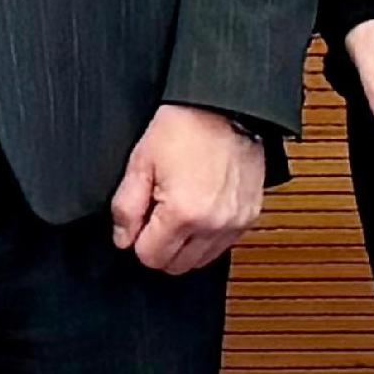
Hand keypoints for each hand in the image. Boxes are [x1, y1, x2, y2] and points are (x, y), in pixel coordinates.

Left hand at [109, 102, 265, 275]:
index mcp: (183, 213)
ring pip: (200, 261)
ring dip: (184, 245)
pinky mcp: (249, 217)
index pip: (150, 257)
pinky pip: (222, 246)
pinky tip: (199, 210)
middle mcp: (214, 225)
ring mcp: (235, 223)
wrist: (226, 107)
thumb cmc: (184, 128)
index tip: (140, 218)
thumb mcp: (141, 162)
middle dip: (160, 246)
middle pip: (176, 265)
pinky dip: (207, 237)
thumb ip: (126, 207)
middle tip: (157, 213)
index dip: (138, 240)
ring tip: (179, 210)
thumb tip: (123, 239)